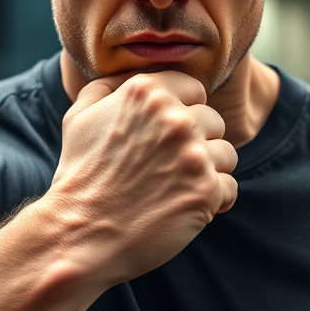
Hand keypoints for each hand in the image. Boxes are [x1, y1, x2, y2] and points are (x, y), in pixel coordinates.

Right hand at [45, 71, 237, 286]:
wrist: (79, 234)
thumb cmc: (80, 177)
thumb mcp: (79, 117)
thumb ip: (107, 86)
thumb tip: (129, 75)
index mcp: (146, 92)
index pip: (194, 89)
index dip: (184, 112)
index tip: (167, 137)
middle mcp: (174, 118)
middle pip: (213, 121)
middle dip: (197, 143)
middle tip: (168, 168)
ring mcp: (193, 154)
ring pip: (226, 154)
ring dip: (208, 171)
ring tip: (177, 188)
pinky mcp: (205, 190)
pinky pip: (230, 188)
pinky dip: (214, 201)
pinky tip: (186, 207)